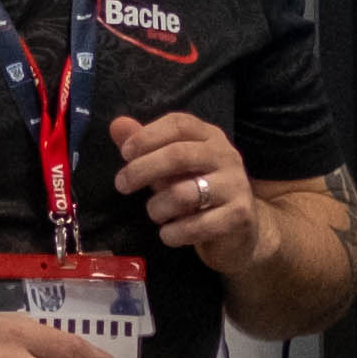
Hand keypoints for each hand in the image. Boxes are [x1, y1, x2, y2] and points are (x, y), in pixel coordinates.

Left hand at [106, 109, 267, 266]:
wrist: (239, 232)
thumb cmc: (199, 194)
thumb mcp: (171, 168)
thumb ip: (146, 147)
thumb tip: (117, 125)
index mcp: (210, 137)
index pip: (179, 123)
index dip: (147, 136)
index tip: (125, 153)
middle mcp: (226, 156)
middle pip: (178, 154)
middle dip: (143, 169)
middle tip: (122, 185)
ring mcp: (235, 185)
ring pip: (184, 193)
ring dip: (158, 207)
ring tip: (155, 213)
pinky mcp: (239, 216)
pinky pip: (198, 225)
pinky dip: (174, 233)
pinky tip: (169, 234)